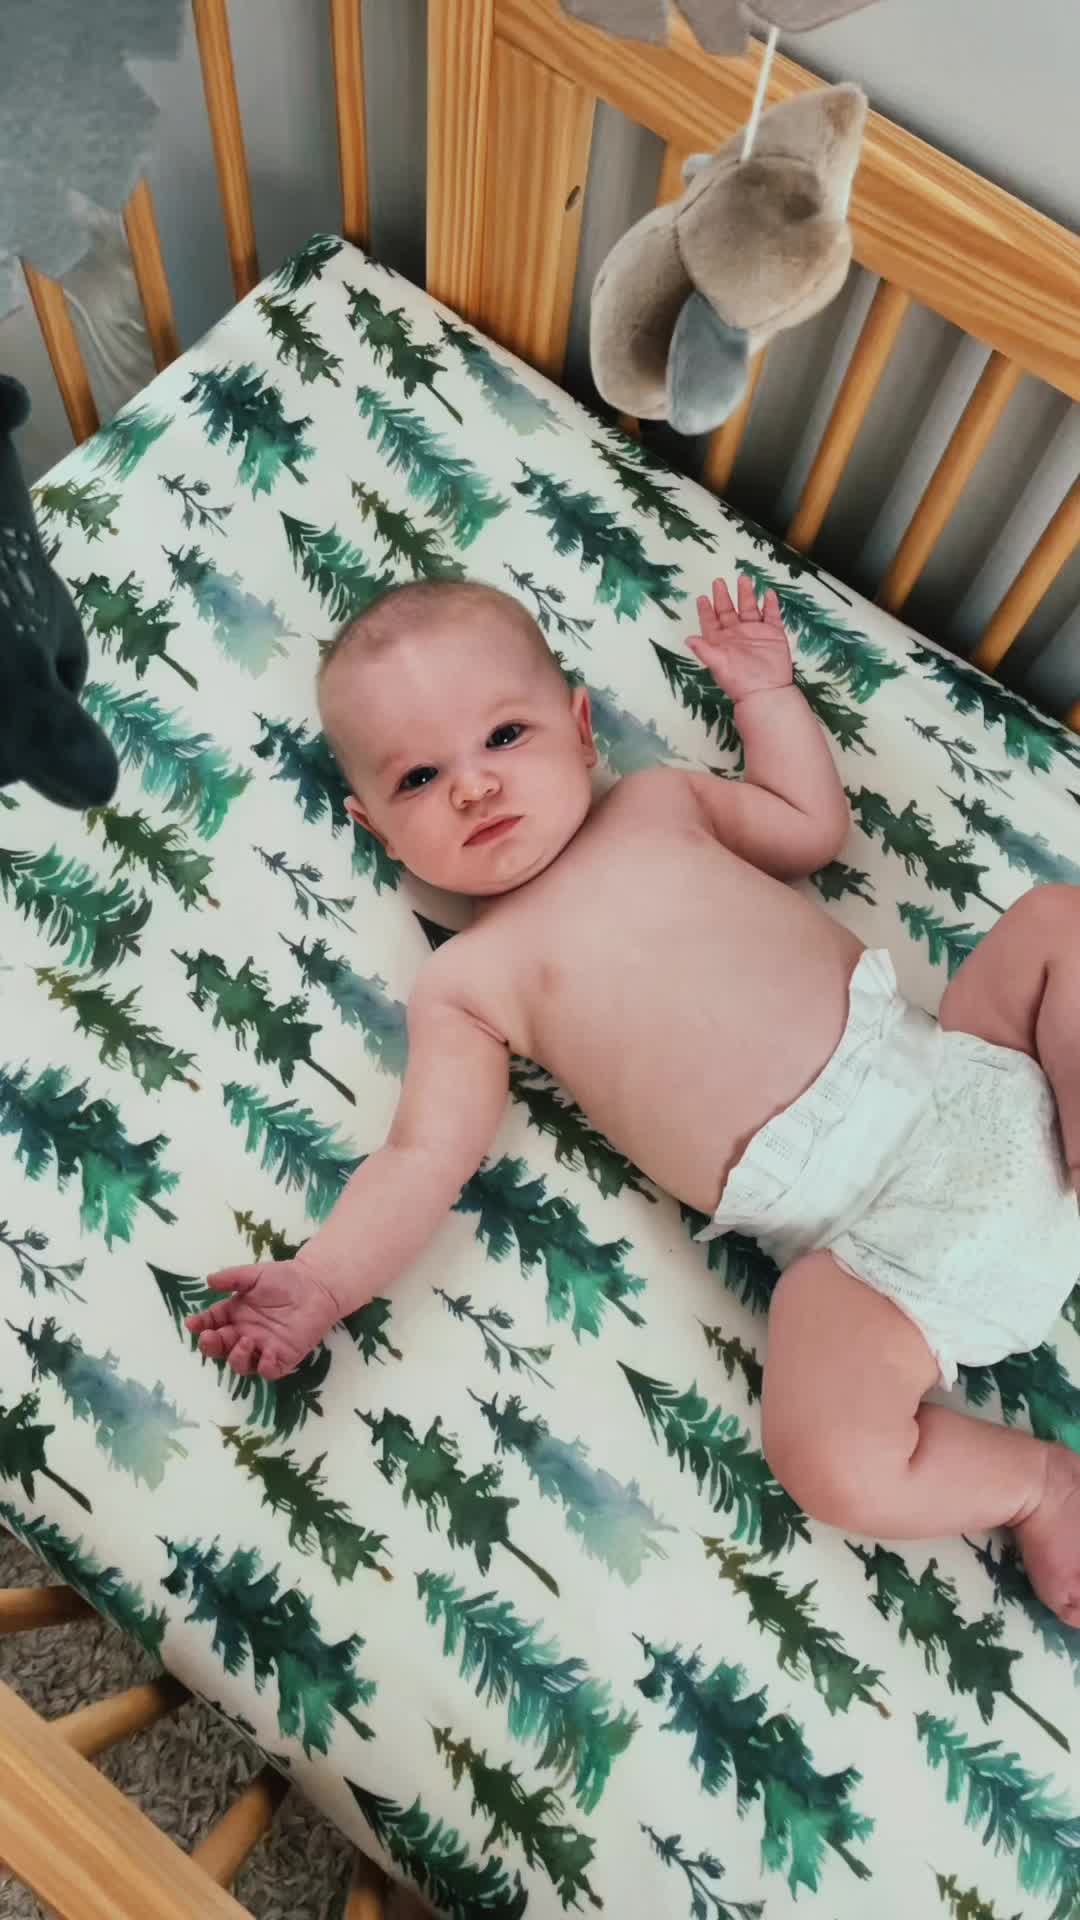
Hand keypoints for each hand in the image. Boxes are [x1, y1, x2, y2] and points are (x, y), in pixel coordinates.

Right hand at [186, 1256, 343, 1379]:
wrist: (316, 1284)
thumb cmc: (284, 1278)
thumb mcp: (254, 1274)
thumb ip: (232, 1278)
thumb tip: (209, 1281)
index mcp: (235, 1314)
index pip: (211, 1324)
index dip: (200, 1325)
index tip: (192, 1323)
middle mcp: (244, 1333)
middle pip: (221, 1348)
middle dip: (211, 1345)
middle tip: (209, 1337)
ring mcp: (263, 1347)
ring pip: (241, 1364)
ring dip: (236, 1356)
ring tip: (244, 1340)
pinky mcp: (284, 1357)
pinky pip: (269, 1371)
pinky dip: (264, 1366)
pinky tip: (266, 1353)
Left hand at [688, 576, 792, 702]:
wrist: (766, 692)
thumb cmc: (739, 682)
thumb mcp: (718, 665)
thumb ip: (704, 650)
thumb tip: (687, 639)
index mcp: (721, 642)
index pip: (711, 622)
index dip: (706, 610)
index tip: (702, 597)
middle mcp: (737, 635)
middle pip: (728, 611)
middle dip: (724, 596)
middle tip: (718, 581)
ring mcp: (756, 633)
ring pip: (750, 608)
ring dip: (746, 594)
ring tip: (744, 578)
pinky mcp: (773, 635)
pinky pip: (772, 616)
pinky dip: (771, 605)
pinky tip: (768, 593)